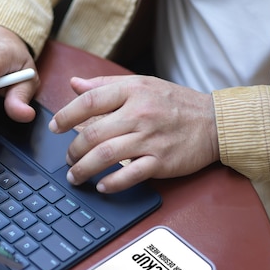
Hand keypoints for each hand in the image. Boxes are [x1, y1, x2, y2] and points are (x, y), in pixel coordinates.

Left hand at [48, 75, 219, 192]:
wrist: (214, 122)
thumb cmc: (175, 102)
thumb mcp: (141, 84)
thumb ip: (105, 85)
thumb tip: (74, 84)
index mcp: (132, 91)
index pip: (90, 101)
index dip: (66, 115)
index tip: (55, 127)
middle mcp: (140, 113)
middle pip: (93, 133)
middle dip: (73, 150)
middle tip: (68, 158)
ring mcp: (150, 138)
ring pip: (107, 155)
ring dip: (85, 169)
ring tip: (76, 176)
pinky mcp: (161, 161)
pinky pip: (131, 175)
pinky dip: (112, 183)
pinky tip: (102, 186)